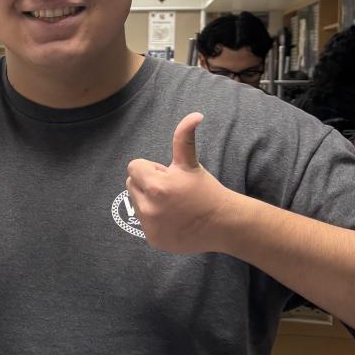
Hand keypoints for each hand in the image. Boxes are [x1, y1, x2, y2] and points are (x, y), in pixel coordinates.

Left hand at [126, 113, 235, 254]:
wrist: (223, 224)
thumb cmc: (206, 189)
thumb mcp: (191, 164)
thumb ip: (184, 137)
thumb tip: (195, 114)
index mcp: (156, 186)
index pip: (133, 168)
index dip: (151, 169)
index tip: (169, 176)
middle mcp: (149, 208)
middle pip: (131, 184)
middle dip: (147, 183)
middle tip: (172, 189)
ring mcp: (150, 226)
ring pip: (136, 203)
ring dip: (149, 200)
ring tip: (173, 204)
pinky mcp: (153, 240)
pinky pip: (144, 222)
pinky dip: (154, 220)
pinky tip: (174, 219)